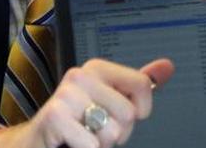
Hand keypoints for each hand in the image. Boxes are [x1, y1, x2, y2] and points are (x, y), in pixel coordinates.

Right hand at [0, 58, 174, 147]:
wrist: (38, 138)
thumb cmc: (78, 120)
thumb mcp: (111, 100)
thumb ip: (139, 85)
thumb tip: (167, 66)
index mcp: (99, 68)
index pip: (142, 84)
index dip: (141, 109)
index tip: (123, 114)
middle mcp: (82, 75)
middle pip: (129, 113)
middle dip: (119, 132)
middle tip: (97, 128)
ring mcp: (66, 94)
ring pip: (112, 131)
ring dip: (102, 143)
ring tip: (85, 134)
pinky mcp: (55, 115)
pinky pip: (92, 143)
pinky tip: (74, 140)